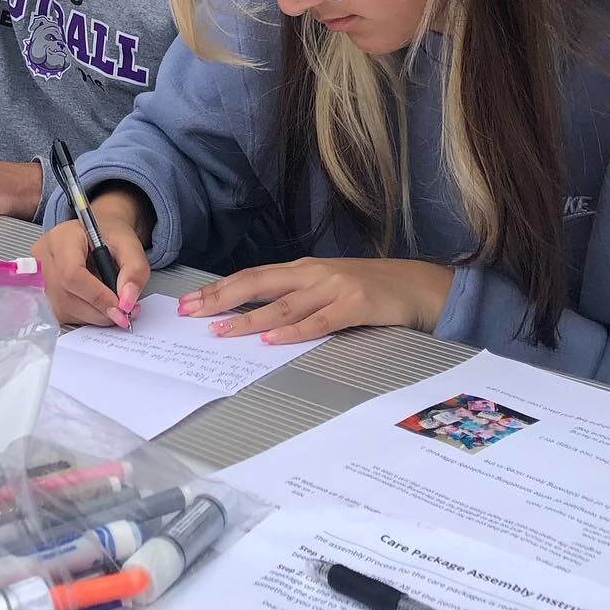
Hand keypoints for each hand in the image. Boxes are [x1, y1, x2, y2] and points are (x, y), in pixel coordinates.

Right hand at [34, 188, 152, 327]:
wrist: (97, 234)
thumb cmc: (110, 236)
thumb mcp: (131, 245)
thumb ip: (135, 270)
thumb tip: (127, 302)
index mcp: (63, 237)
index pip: (72, 273)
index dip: (98, 296)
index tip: (121, 306)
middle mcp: (43, 256)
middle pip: (67, 296)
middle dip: (99, 310)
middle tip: (124, 311)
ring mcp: (38, 277)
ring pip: (64, 309)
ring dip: (94, 314)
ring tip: (111, 302)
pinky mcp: (41, 294)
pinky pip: (62, 314)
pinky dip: (85, 315)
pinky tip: (95, 303)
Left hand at [178, 257, 454, 343]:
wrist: (420, 286)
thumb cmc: (371, 290)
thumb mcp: (328, 288)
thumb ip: (297, 298)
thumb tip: (256, 316)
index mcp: (302, 269)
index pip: (251, 277)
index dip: (219, 289)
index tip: (189, 301)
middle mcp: (313, 274)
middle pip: (257, 283)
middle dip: (220, 298)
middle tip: (191, 313)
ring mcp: (335, 287)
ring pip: (283, 304)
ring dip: (250, 318)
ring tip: (223, 331)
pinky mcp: (356, 305)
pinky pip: (319, 321)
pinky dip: (294, 331)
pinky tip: (274, 339)